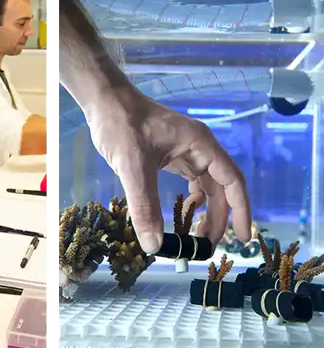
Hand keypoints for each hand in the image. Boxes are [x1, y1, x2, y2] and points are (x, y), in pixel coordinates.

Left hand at [86, 91, 251, 252]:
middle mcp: (199, 148)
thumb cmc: (121, 125)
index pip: (233, 182)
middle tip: (206, 247)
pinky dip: (189, 200)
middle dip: (218, 218)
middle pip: (221, 188)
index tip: (244, 238)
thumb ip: (144, 206)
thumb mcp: (132, 167)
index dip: (241, 211)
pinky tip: (181, 213)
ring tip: (194, 236)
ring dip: (204, 211)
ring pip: (206, 186)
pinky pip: (190, 181)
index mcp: (201, 146)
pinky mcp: (170, 154)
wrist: (104, 101)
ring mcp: (185, 151)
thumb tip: (153, 246)